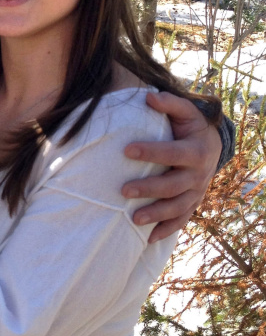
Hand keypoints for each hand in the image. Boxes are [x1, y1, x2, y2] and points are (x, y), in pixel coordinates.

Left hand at [121, 91, 221, 241]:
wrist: (212, 146)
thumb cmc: (190, 127)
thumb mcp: (186, 112)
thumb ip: (169, 103)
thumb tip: (148, 97)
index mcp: (196, 151)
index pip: (172, 153)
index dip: (151, 152)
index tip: (126, 150)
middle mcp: (198, 174)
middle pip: (173, 185)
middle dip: (149, 189)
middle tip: (123, 190)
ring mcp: (196, 192)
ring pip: (177, 207)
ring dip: (156, 215)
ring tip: (133, 219)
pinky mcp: (192, 204)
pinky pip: (181, 220)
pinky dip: (166, 230)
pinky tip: (148, 238)